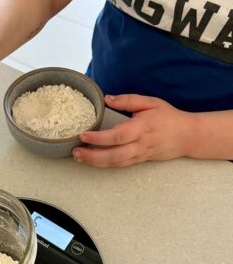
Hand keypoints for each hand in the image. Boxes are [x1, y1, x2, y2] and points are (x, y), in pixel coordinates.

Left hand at [73, 94, 192, 167]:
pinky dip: (105, 164)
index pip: (117, 136)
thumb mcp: (151, 102)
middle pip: (113, 155)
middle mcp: (140, 145)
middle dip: (92, 156)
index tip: (83, 135)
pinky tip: (93, 161)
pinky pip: (121, 165)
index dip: (99, 138)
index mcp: (141, 128)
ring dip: (95, 162)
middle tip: (75, 152)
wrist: (188, 136)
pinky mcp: (140, 160)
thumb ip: (128, 100)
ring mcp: (140, 155)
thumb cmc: (169, 117)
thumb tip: (107, 98)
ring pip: (115, 163)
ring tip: (79, 158)